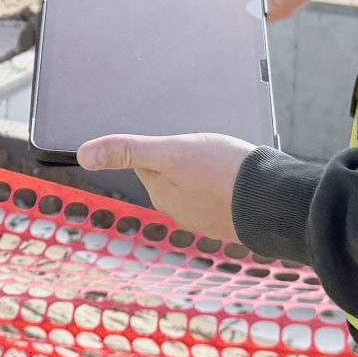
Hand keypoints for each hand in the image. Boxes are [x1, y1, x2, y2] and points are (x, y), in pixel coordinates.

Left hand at [75, 132, 253, 244]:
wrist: (274, 201)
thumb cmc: (224, 173)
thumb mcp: (172, 152)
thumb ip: (129, 150)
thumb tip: (84, 155)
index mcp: (162, 194)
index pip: (147, 162)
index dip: (160, 145)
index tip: (177, 137)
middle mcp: (180, 210)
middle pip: (172, 174)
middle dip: (182, 158)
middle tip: (204, 145)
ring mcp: (208, 218)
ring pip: (197, 186)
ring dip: (205, 172)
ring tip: (223, 159)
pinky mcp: (232, 219)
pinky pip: (221, 197)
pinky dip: (225, 185)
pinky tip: (238, 176)